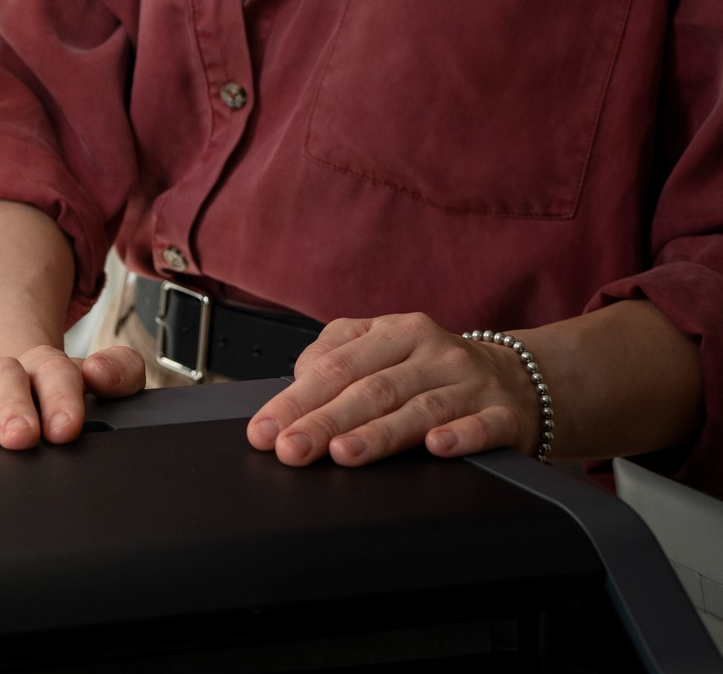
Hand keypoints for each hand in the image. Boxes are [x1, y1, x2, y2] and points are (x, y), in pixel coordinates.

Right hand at [0, 345, 147, 449]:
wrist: (20, 376)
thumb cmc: (59, 392)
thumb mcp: (102, 379)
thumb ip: (119, 371)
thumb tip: (99, 372)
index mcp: (46, 366)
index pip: (54, 369)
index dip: (60, 397)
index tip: (64, 428)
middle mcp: (3, 371)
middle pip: (4, 375)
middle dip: (12, 405)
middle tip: (20, 435)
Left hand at [247, 312, 541, 466]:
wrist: (518, 378)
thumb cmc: (429, 368)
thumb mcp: (381, 346)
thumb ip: (335, 356)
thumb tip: (296, 385)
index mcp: (396, 331)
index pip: (337, 366)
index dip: (297, 399)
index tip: (267, 429)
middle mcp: (433, 353)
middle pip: (371, 389)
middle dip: (325, 422)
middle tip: (291, 450)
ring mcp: (471, 383)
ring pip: (419, 409)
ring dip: (379, 434)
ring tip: (342, 454)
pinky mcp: (505, 415)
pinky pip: (483, 426)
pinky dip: (461, 437)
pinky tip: (437, 448)